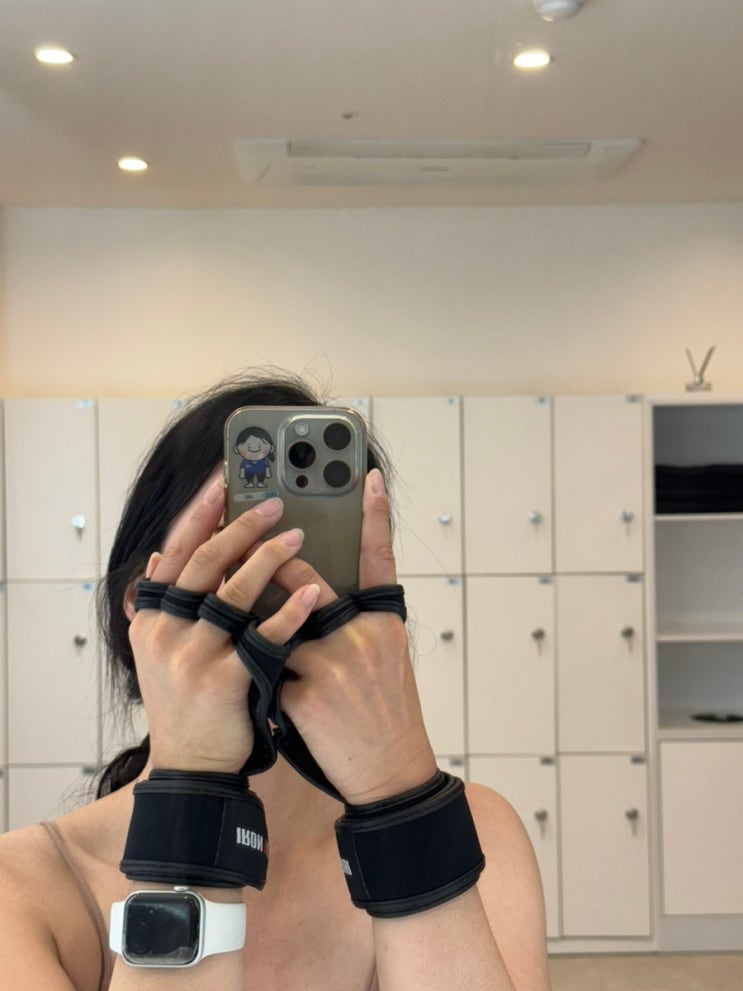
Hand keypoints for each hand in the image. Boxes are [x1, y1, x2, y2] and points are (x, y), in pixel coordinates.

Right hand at [128, 479, 320, 773]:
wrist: (190, 768)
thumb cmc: (182, 704)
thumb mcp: (158, 651)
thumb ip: (162, 604)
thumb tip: (159, 556)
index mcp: (152, 617)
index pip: (175, 551)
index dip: (199, 513)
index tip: (222, 481)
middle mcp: (166, 631)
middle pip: (204, 563)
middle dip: (240, 526)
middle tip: (274, 501)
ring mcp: (192, 656)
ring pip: (234, 593)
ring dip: (269, 559)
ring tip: (298, 536)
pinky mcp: (224, 680)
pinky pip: (263, 637)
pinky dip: (289, 614)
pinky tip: (312, 594)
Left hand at [278, 469, 437, 804]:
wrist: (390, 771)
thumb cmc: (386, 711)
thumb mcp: (383, 655)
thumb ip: (351, 620)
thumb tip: (309, 593)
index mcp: (382, 620)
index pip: (379, 555)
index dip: (376, 514)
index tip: (367, 475)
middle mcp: (359, 633)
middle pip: (304, 578)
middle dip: (270, 565)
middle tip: (248, 547)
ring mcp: (330, 661)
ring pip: (273, 620)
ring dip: (254, 623)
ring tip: (237, 614)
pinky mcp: (302, 690)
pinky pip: (264, 663)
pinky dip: (255, 670)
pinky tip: (257, 687)